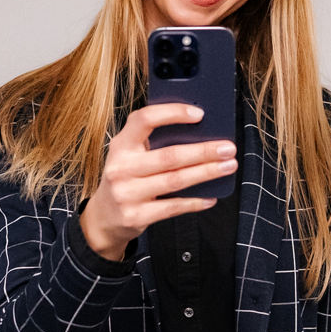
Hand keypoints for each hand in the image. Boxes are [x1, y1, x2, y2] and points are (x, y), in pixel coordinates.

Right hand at [79, 103, 236, 260]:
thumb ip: (153, 143)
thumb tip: (198, 133)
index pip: (144, 120)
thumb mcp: (129, 155)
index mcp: (121, 145)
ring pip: (175, 180)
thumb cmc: (125, 178)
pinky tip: (211, 196)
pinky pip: (173, 207)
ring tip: (227, 166)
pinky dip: (195, 201)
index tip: (199, 114)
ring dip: (206, 173)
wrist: (103, 217)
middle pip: (169, 155)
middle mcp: (121, 167)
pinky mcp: (136, 216)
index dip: (172, 114)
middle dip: (204, 151)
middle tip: (228, 148)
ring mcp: (127, 193)